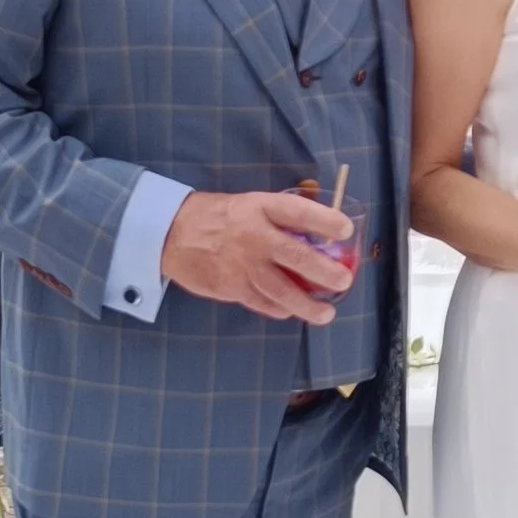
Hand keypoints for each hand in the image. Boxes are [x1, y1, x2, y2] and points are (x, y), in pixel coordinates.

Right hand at [161, 188, 356, 321]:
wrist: (171, 234)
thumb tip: (320, 235)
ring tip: (326, 313)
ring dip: (306, 304)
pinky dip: (280, 309)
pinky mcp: (230, 287)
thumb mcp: (249, 204)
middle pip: (295, 255)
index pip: (297, 212)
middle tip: (344, 281)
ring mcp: (241, 264)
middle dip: (323, 270)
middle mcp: (253, 235)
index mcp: (259, 207)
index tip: (346, 230)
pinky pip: (262, 302)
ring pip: (280, 289)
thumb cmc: (219, 217)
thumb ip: (280, 218)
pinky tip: (293, 312)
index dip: (324, 220)